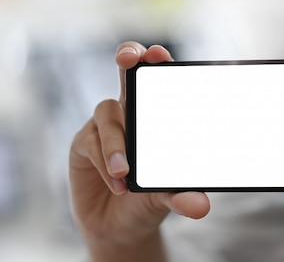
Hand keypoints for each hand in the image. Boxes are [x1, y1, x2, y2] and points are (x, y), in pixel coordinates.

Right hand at [69, 42, 209, 261]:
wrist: (119, 229)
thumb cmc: (148, 201)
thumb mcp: (168, 199)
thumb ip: (181, 197)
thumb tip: (200, 205)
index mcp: (154, 116)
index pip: (156, 80)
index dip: (155, 60)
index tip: (159, 54)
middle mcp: (128, 113)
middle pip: (126, 73)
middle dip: (127, 57)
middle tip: (130, 60)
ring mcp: (104, 126)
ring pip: (107, 113)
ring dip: (116, 142)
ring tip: (125, 173)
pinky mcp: (83, 144)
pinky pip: (91, 142)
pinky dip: (104, 162)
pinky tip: (116, 184)